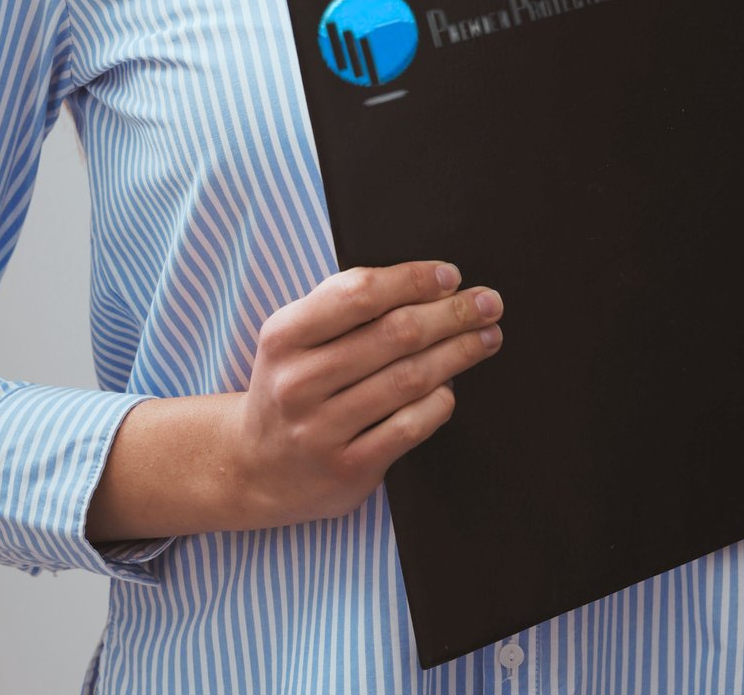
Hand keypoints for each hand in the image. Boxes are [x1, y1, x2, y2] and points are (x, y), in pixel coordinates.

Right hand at [228, 260, 503, 526]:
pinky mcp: (348, 468)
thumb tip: (431, 283)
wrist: (254, 467)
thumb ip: (345, 305)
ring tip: (487, 338)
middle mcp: (298, 382)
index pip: (359, 293)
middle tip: (489, 304)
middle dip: (453, 314)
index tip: (452, 275)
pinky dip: (440, 401)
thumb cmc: (293, 385)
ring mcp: (321, 430)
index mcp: (284, 336)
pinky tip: (451, 387)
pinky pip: (412, 426)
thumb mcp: (295, 337)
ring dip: (460, 352)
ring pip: (410, 379)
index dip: (413, 279)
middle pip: (395, 334)